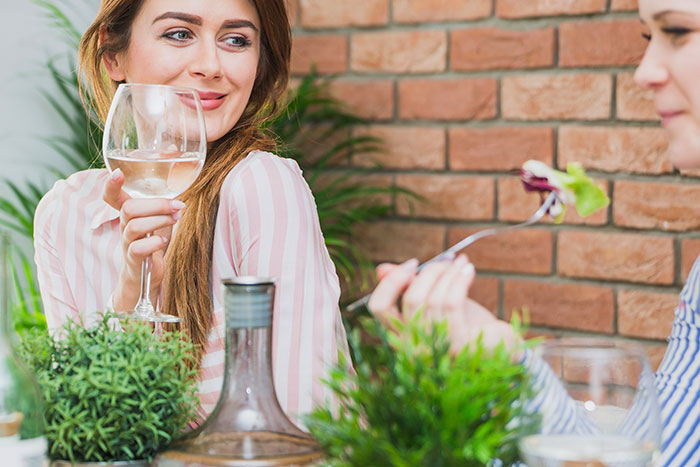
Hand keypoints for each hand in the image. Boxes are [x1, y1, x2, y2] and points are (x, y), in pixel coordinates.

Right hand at [103, 169, 183, 310]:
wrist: (144, 280)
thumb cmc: (151, 247)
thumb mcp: (158, 224)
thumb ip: (164, 211)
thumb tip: (179, 201)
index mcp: (129, 215)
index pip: (112, 197)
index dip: (111, 185)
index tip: (118, 173)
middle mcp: (124, 227)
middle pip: (129, 208)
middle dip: (156, 204)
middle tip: (177, 206)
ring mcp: (126, 243)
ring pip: (134, 226)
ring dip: (158, 220)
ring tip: (175, 220)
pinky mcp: (133, 260)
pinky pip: (137, 249)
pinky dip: (153, 243)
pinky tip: (163, 242)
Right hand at [368, 255, 521, 358]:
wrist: (501, 348)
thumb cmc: (465, 324)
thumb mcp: (434, 302)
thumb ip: (408, 288)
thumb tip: (382, 269)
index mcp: (401, 338)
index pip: (379, 308)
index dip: (392, 281)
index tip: (413, 265)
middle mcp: (412, 349)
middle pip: (410, 299)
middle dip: (430, 272)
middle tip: (446, 262)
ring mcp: (435, 351)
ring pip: (434, 299)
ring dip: (449, 273)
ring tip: (461, 263)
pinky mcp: (458, 348)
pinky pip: (452, 304)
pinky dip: (460, 280)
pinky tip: (469, 270)